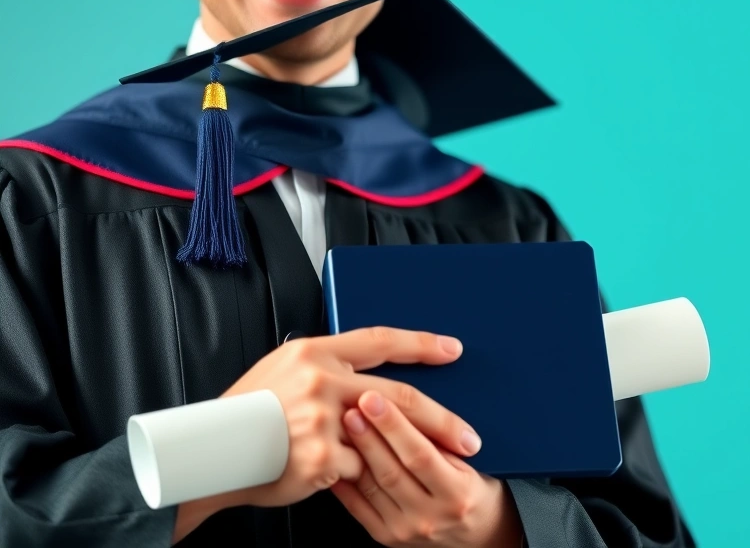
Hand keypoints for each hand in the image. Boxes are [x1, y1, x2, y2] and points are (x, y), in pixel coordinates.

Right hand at [219, 327, 478, 508]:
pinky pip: (359, 468)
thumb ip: (325, 369)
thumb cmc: (246, 414)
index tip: (452, 349)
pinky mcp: (322, 456)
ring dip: (415, 452)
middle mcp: (320, 380)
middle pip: (398, 396)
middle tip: (470, 435)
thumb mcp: (281, 372)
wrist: (210, 453)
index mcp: (312, 351)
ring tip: (447, 462)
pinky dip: (360, 475)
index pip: (379, 340)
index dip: (420, 344)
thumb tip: (368, 378)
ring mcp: (322, 419)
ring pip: (383, 436)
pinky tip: (348, 477)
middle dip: (442, 419)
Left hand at [331, 391, 523, 547]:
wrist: (476, 534)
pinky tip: (336, 456)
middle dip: (369, 434)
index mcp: (456, 494)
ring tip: (341, 424)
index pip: (420, 455)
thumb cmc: (472, 490)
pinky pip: (358, 507)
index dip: (394, 426)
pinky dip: (345, 480)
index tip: (374, 398)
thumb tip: (404, 406)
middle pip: (392, 470)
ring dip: (355, 453)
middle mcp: (430, 517)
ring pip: (372, 486)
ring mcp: (405, 530)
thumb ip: (440, 443)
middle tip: (350, 404)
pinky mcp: (386, 537)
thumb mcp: (468, 466)